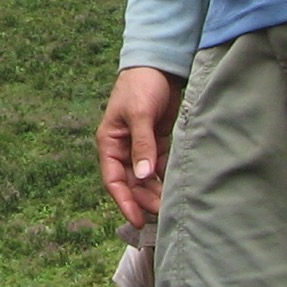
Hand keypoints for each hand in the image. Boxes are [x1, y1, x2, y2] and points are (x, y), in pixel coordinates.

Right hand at [97, 66, 181, 227]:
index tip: (137, 221)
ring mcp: (141, 147)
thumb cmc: (141, 86)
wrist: (160, 65)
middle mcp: (123, 148)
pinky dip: (165, 179)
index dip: (124, 202)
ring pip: (146, 179)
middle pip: (131, 183)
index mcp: (110, 142)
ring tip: (170, 207)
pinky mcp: (158, 143)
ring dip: (155, 192)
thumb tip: (143, 175)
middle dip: (143, 200)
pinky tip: (175, 190)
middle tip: (162, 214)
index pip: (113, 179)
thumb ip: (142, 145)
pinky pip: (160, 168)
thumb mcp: (139, 114)